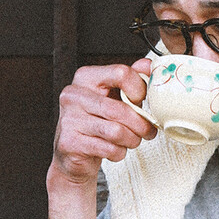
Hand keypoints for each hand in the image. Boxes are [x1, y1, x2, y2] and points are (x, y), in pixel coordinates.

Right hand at [51, 60, 156, 184]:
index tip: (141, 101)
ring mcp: (69, 119)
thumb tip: (149, 66)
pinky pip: (109, 149)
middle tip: (147, 131)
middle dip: (141, 125)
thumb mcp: (115, 96)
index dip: (140, 90)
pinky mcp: (70, 142)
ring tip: (132, 140)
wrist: (73, 151)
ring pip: (117, 132)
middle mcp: (74, 95)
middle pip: (121, 109)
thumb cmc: (97, 121)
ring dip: (132, 140)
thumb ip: (131, 80)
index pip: (122, 73)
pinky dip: (119, 152)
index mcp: (86, 77)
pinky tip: (115, 149)